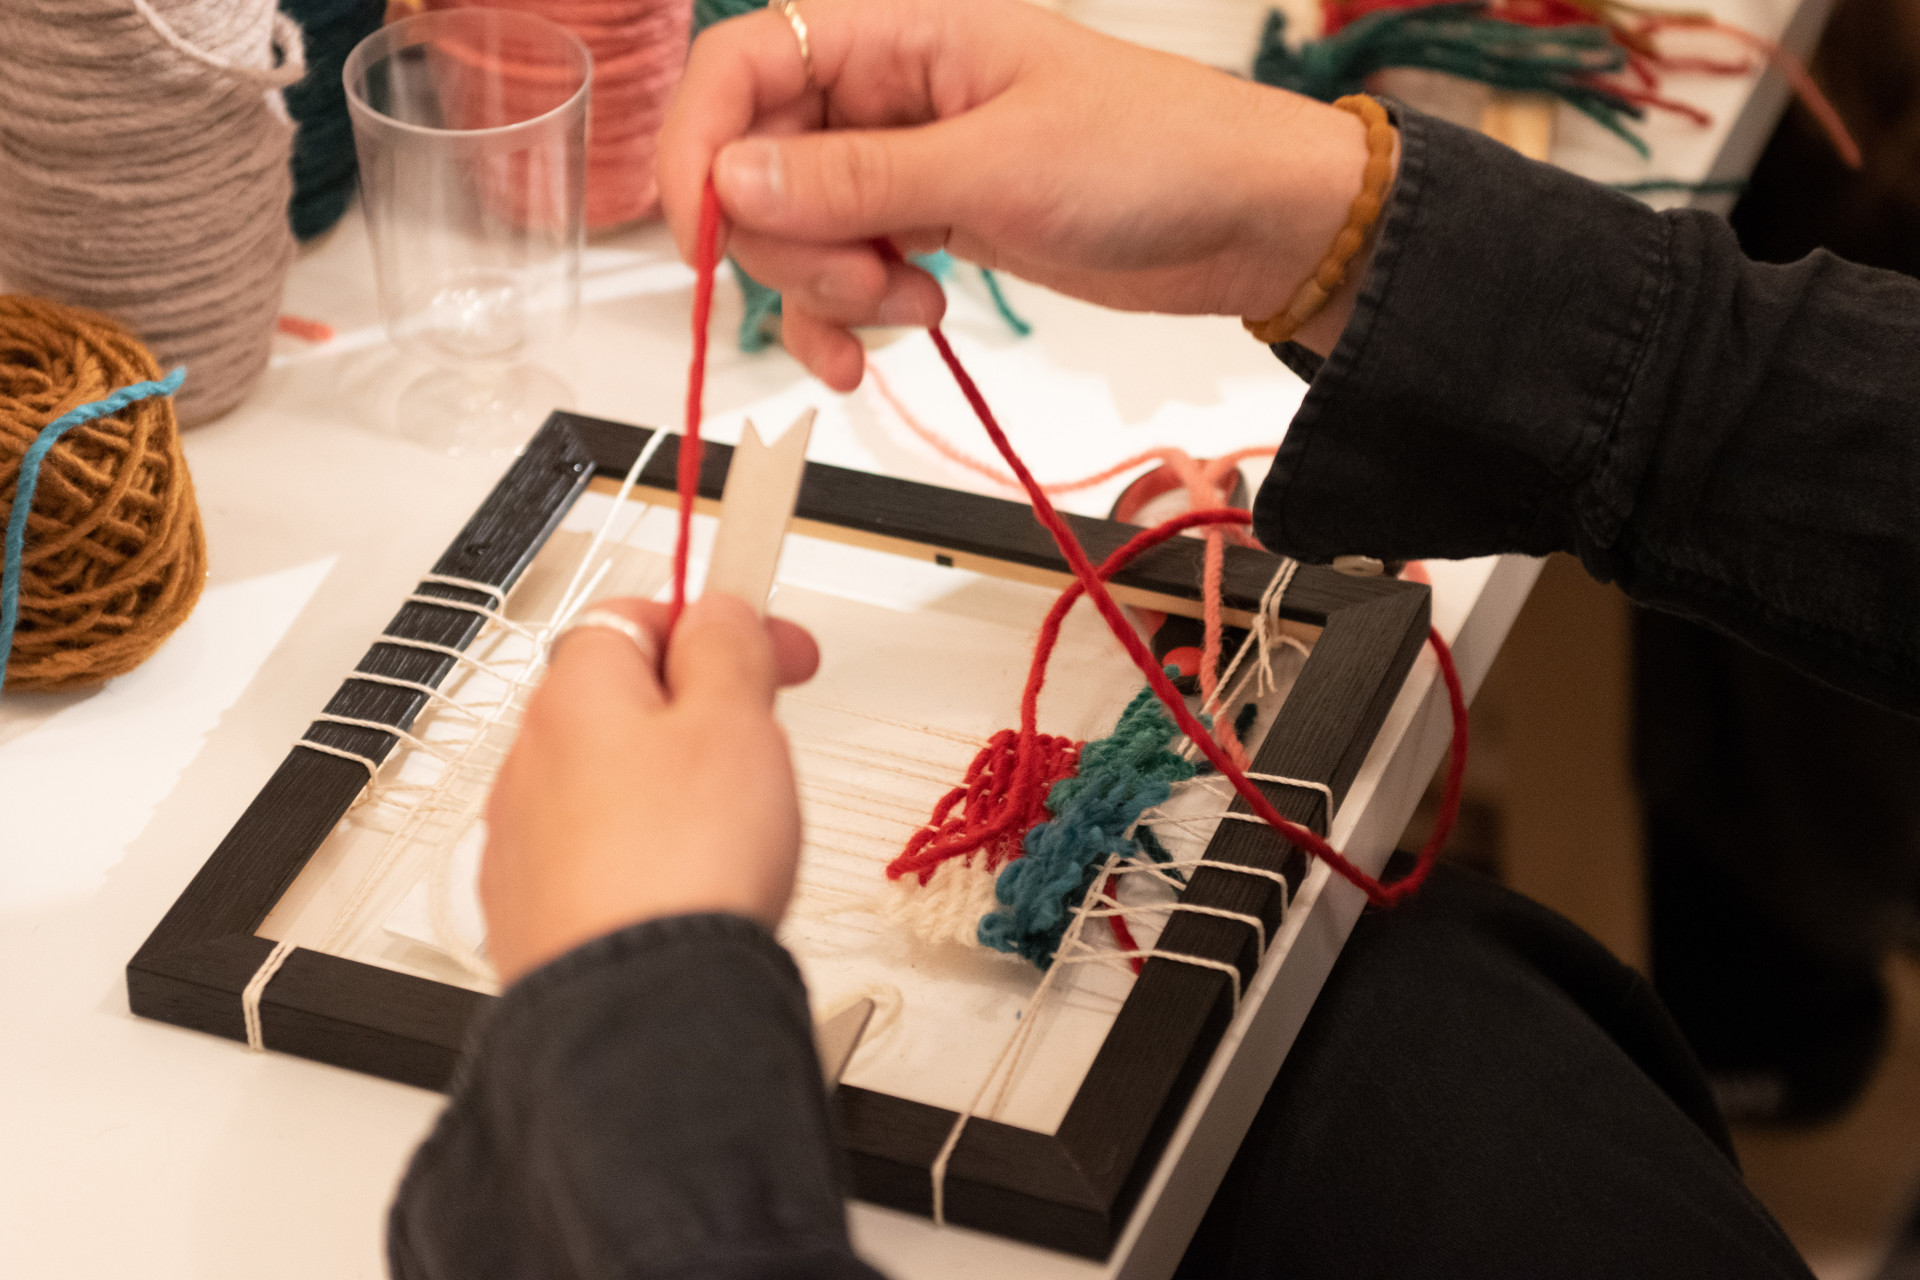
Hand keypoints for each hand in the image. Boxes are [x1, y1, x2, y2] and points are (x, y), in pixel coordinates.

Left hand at [481, 595, 819, 984]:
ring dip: (670, 784)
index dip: (720, 621)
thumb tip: (716, 611)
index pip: (641, 613)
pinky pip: (597, 852)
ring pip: (612, 778)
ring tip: (734, 826)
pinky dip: (643, 852)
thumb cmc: (679, 868)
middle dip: (701, 709)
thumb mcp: (735, 721)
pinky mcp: (532, 908)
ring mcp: (524, 836)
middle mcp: (532, 756)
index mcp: (577, 692)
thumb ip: (726, 647)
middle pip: (626, 699)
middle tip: (766, 739)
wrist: (638, 1008)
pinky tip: (687, 883)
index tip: (777, 646)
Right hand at [657, 0, 1389, 390]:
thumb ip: (858, 176)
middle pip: (758, 163)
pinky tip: (894, 338)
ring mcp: (908, 164)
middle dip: (792, 244)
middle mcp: (889, 94)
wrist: (1250, 222)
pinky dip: (851, 316)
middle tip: (868, 286)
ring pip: (799, 230)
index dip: (700, 144)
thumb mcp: (999, 165)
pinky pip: (848, 271)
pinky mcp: (933, 224)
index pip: (744, 63)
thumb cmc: (1157, 154)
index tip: (703, 233)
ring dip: (829, 291)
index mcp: (901, 35)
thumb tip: (730, 178)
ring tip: (910, 311)